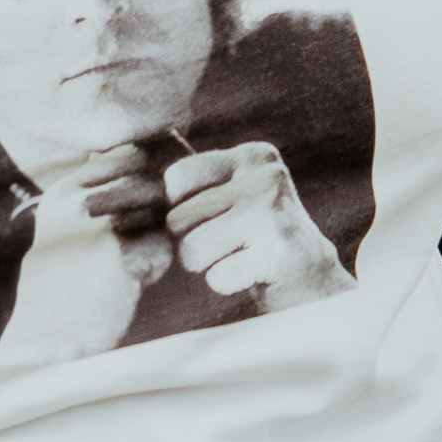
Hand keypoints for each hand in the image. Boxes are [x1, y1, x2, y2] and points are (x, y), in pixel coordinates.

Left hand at [158, 141, 350, 308]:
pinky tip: (254, 276)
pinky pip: (215, 278)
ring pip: (191, 250)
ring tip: (240, 260)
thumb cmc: (255, 241)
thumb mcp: (230, 195)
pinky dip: (227, 285)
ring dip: (207, 267)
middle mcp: (266, 176)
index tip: (214, 220)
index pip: (174, 179)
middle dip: (192, 244)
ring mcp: (273, 213)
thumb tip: (128, 164)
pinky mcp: (278, 254)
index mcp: (252, 156)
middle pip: (177, 218)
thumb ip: (192, 179)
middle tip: (231, 246)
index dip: (181, 210)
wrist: (313, 285)